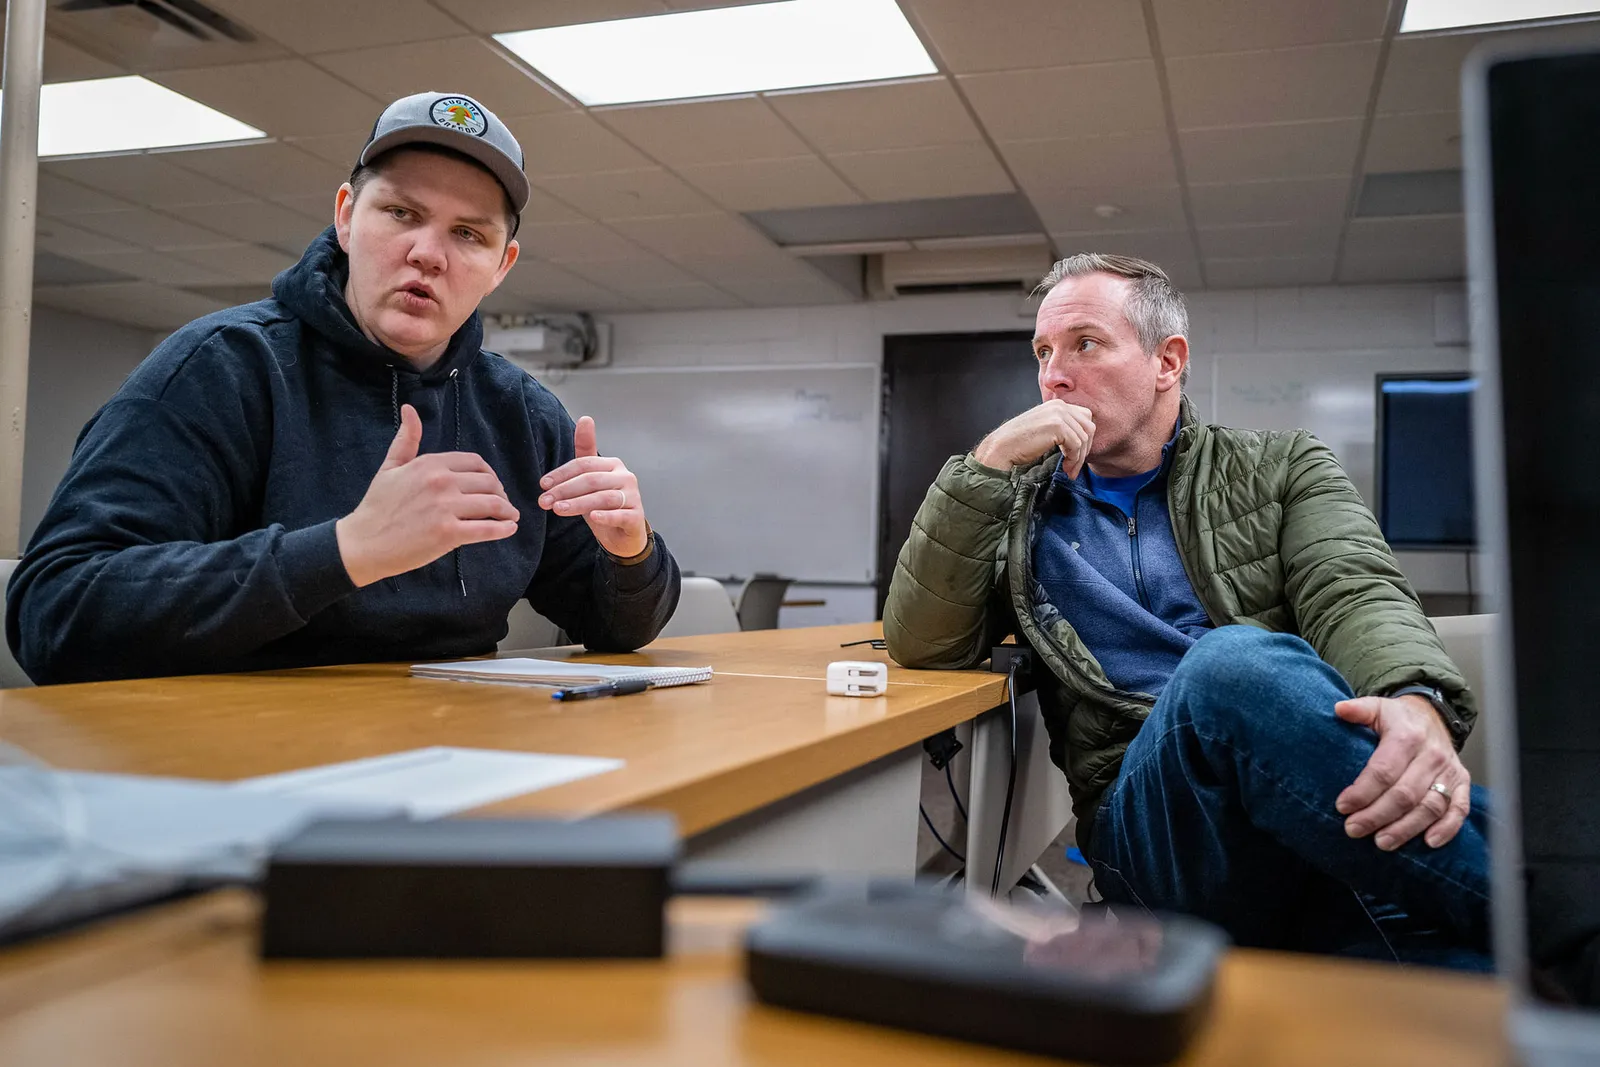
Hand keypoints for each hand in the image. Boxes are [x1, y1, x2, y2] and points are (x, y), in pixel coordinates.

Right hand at [335, 404, 518, 586]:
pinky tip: (509, 529)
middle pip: (489, 483)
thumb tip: (409, 410)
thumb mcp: (390, 467)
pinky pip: (486, 529)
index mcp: (430, 464)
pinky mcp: (448, 534)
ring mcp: (446, 508)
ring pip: (493, 505)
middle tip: (503, 504)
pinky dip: (503, 529)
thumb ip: (406, 440)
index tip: (492, 486)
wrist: (363, 543)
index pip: (475, 463)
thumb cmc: (377, 506)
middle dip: (500, 493)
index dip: (489, 475)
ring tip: (510, 517)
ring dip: (506, 511)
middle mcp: (441, 482)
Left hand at [538, 416, 649, 558]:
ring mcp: (633, 496)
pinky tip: (593, 518)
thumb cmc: (604, 505)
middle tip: (544, 501)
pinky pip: (620, 514)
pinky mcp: (636, 516)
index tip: (543, 484)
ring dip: (578, 503)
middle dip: (565, 490)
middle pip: (591, 479)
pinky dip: (606, 516)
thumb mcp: (591, 479)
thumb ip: (586, 452)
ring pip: (603, 497)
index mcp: (613, 465)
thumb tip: (585, 418)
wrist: (624, 534)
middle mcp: (625, 477)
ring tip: (558, 510)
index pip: (584, 464)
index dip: (562, 473)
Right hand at [972, 399, 1095, 475]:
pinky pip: (1077, 444)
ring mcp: (1058, 414)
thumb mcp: (1044, 430)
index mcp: (1056, 405)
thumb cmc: (1019, 444)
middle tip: (1074, 466)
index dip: (1083, 440)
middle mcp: (1059, 405)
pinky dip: (1074, 459)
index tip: (1075, 457)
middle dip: (1085, 449)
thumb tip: (1083, 443)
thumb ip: (1062, 429)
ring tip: (1068, 469)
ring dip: (1078, 458)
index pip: (1085, 419)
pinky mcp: (1057, 426)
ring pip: (1084, 438)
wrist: (1001, 448)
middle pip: (1088, 427)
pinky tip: (1065, 467)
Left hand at [1335, 694, 1470, 850]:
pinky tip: (1428, 842)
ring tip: (1382, 842)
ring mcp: (1449, 771)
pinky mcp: (1462, 784)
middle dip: (1377, 816)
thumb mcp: (1378, 707)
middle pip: (1404, 794)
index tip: (1342, 806)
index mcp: (1408, 737)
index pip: (1384, 770)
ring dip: (1406, 828)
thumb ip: (1359, 710)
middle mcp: (1432, 755)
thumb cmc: (1399, 718)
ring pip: (1430, 807)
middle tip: (1353, 829)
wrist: (1432, 716)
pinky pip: (1459, 810)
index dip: (1363, 791)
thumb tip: (1339, 709)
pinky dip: (1447, 828)